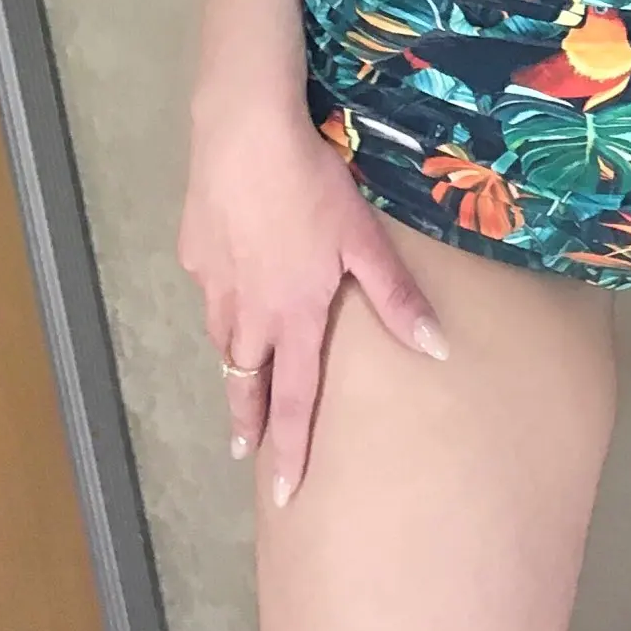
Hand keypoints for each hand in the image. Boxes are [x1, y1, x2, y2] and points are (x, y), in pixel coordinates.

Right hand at [176, 92, 447, 507]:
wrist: (245, 137)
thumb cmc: (314, 187)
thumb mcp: (364, 240)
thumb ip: (396, 297)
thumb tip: (436, 349)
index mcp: (292, 315)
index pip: (294, 399)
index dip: (290, 449)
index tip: (283, 494)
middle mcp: (247, 312)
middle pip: (245, 380)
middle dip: (247, 419)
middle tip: (245, 450)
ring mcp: (214, 283)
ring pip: (222, 338)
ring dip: (233, 364)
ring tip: (242, 377)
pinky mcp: (195, 252)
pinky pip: (211, 290)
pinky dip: (221, 303)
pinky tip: (231, 284)